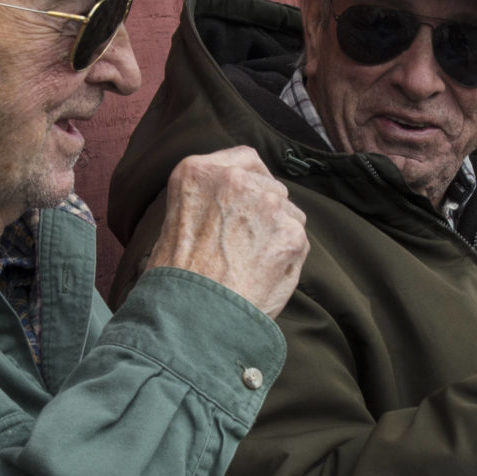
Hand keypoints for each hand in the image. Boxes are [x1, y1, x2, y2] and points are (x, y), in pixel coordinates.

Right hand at [144, 147, 309, 317]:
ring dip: (278, 234)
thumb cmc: (177, 279)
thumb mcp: (177, 220)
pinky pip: (299, 239)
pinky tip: (263, 275)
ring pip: (289, 212)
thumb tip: (240, 201)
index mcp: (198, 171)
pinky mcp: (290, 232)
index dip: (250, 182)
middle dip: (264, 212)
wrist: (190, 316)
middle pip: (271, 186)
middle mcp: (234, 178)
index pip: (245, 159)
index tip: (246, 203)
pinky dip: (287, 258)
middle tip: (243, 245)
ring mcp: (266, 203)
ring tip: (249, 264)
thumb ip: (210, 199)